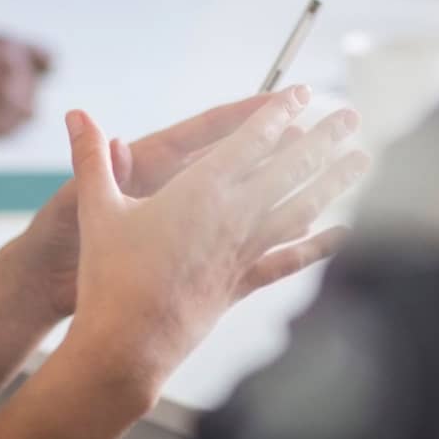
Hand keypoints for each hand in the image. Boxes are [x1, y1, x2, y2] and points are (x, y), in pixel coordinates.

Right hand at [0, 36, 49, 135]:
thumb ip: (4, 56)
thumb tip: (23, 70)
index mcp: (11, 46)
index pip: (47, 61)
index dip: (34, 71)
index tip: (28, 78)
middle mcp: (16, 70)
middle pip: (33, 88)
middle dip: (17, 93)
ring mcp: (9, 97)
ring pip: (26, 111)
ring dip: (8, 112)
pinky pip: (11, 128)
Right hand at [15, 91, 366, 350]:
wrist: (128, 344)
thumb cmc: (109, 276)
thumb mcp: (96, 210)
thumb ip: (90, 158)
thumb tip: (75, 114)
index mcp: (198, 191)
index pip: (248, 141)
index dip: (277, 114)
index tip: (304, 95)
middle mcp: (231, 218)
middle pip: (288, 169)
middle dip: (322, 139)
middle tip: (353, 117)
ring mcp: (243, 252)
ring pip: (300, 208)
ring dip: (332, 182)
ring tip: (362, 161)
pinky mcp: (244, 283)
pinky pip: (290, 260)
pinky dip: (319, 246)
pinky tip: (345, 235)